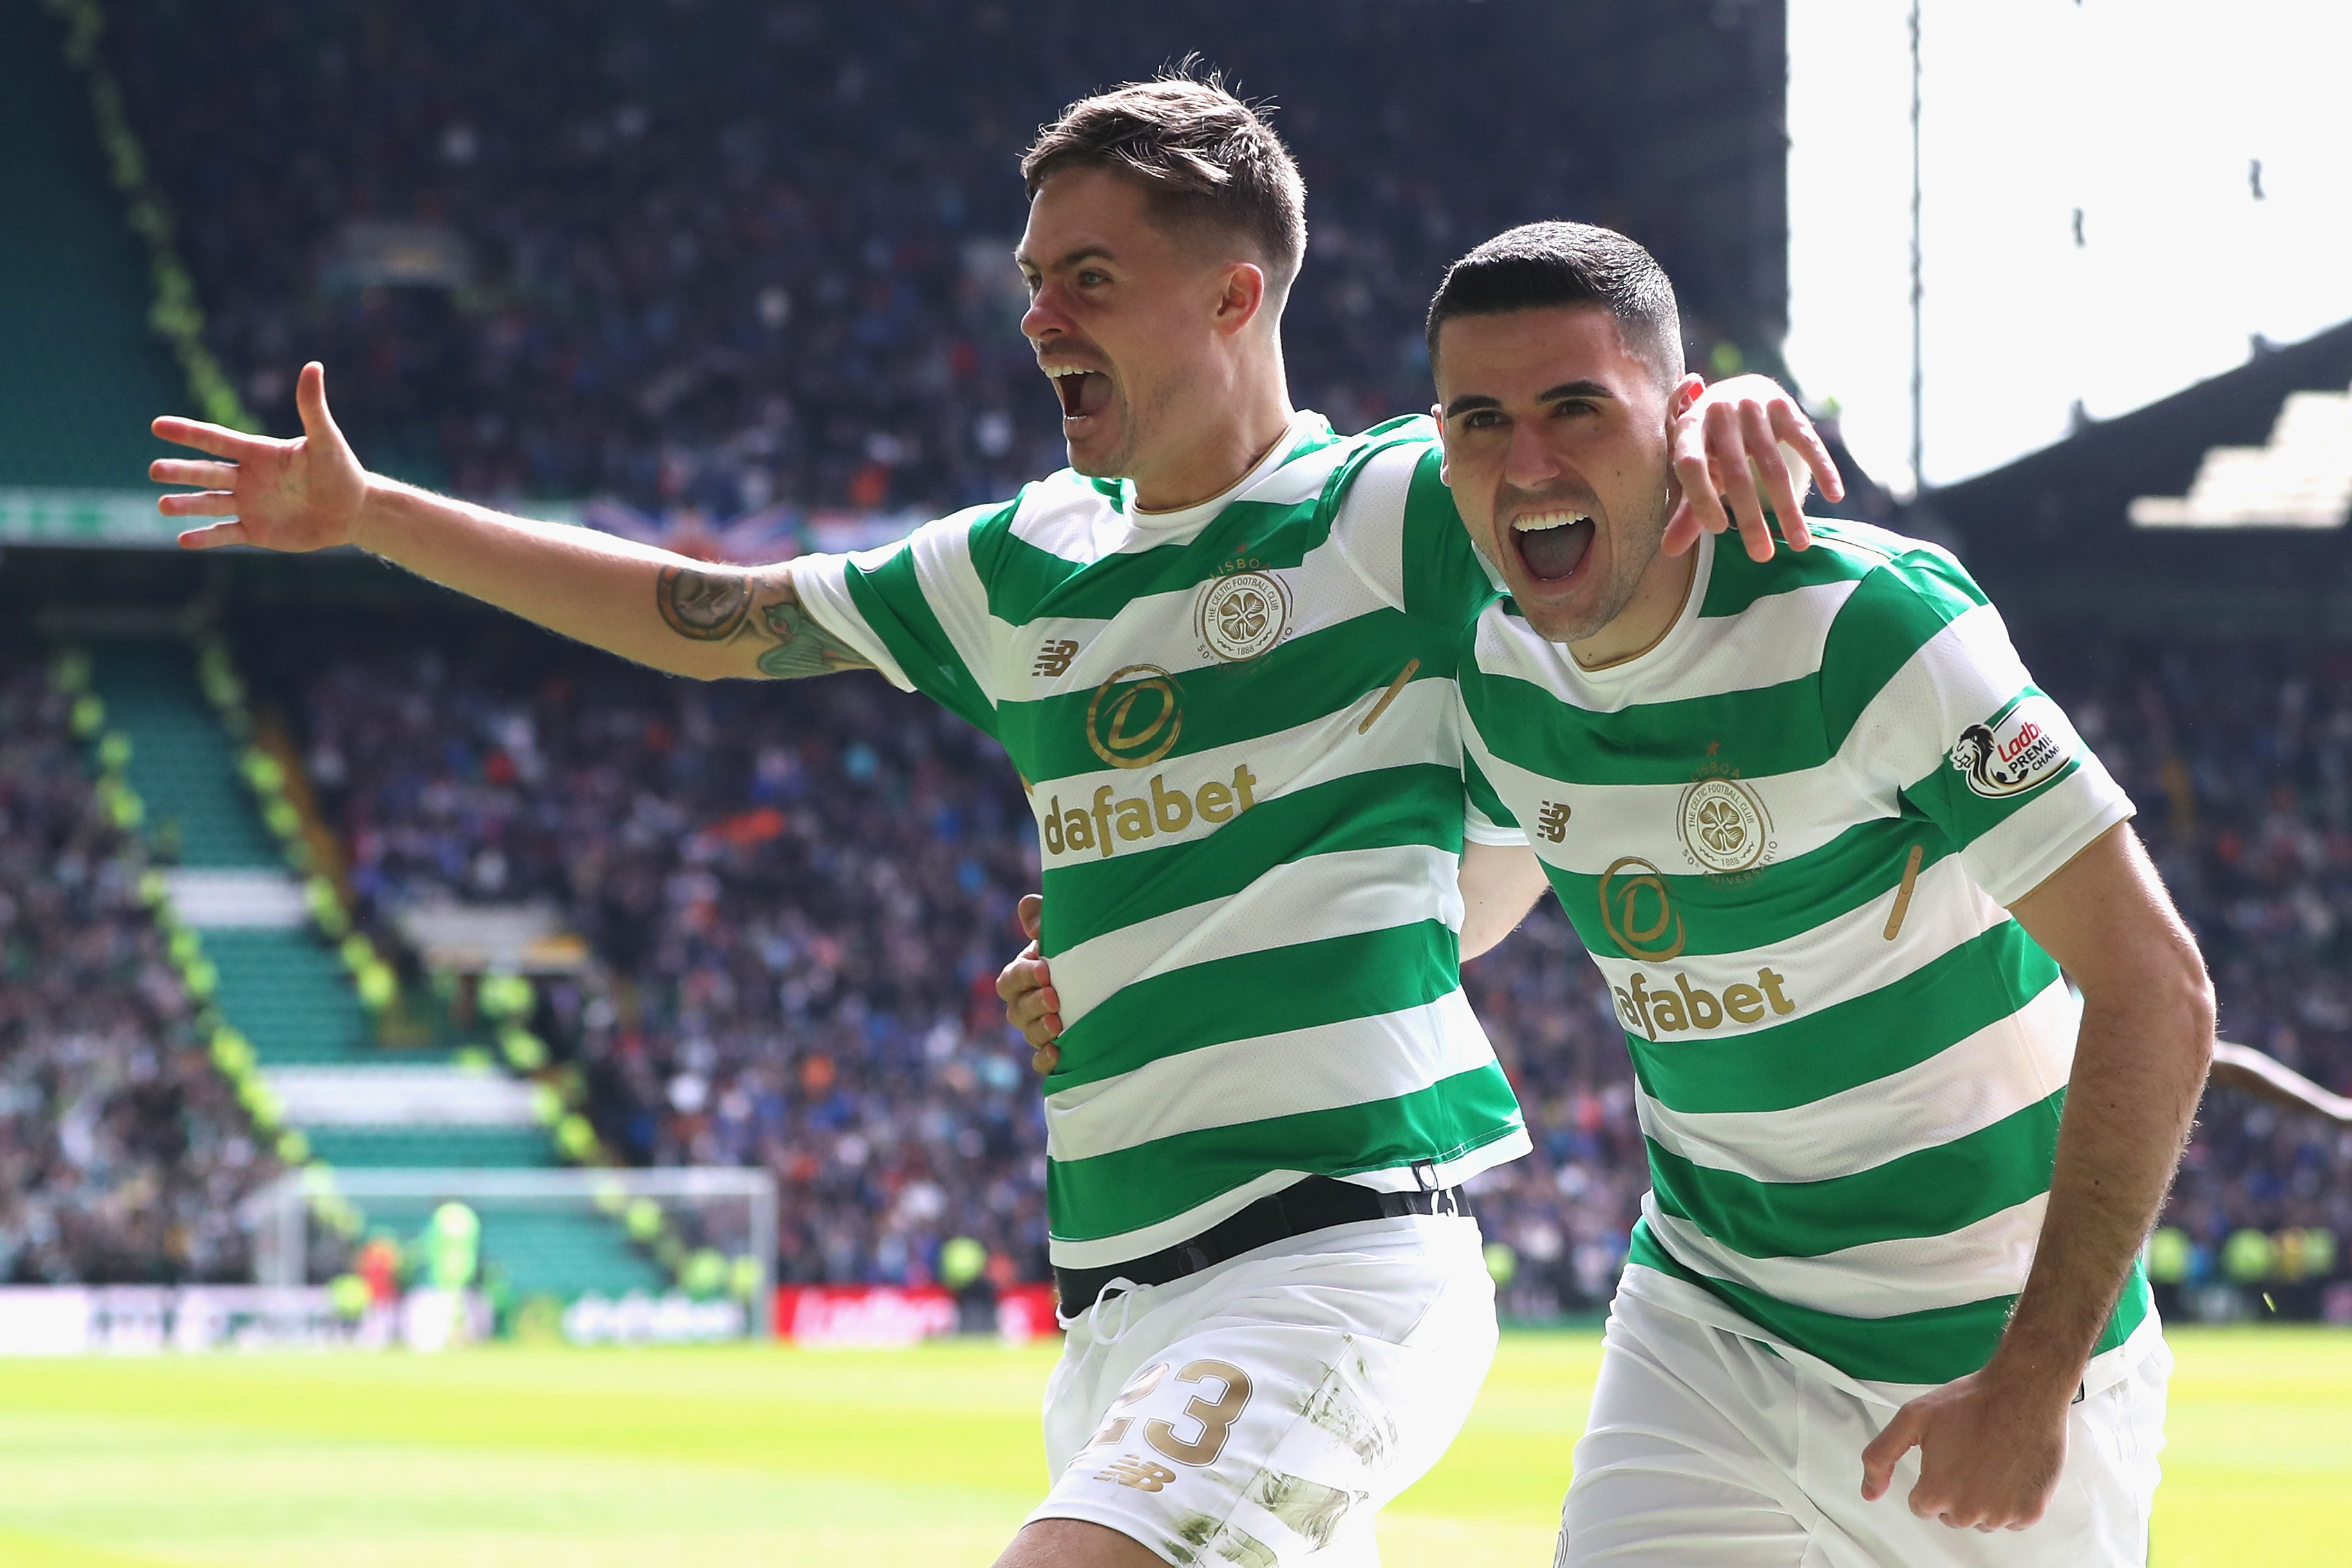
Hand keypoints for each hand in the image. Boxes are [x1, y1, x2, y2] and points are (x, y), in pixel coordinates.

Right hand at [151, 361, 368, 551]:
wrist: (354, 510)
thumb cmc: (341, 471)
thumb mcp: (326, 440)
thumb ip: (313, 407)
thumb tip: (313, 366)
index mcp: (258, 453)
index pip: (216, 439)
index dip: (188, 433)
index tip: (157, 425)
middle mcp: (247, 477)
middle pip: (206, 472)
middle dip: (181, 471)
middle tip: (154, 470)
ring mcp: (249, 505)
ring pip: (210, 504)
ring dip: (186, 504)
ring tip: (163, 504)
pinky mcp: (256, 531)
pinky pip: (225, 534)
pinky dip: (206, 537)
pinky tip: (182, 539)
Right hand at [995, 893, 1062, 1072]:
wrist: (1110, 979)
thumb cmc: (1080, 951)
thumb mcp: (1065, 933)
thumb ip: (1044, 920)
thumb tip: (1026, 906)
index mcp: (1023, 976)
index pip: (1011, 979)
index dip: (1024, 976)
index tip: (1044, 969)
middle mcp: (1026, 1005)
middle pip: (1016, 1010)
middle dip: (1033, 1004)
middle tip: (1055, 998)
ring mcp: (1038, 1028)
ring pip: (1028, 1034)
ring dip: (1039, 1030)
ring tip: (1058, 1023)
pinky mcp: (1054, 1049)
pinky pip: (1040, 1061)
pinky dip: (1045, 1060)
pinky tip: (1057, 1053)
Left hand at [1664, 374, 1843, 561]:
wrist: (1739, 390)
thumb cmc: (1711, 443)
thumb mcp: (1695, 469)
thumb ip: (1686, 508)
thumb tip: (1669, 551)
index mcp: (1689, 427)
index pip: (1690, 465)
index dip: (1701, 498)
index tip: (1718, 530)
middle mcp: (1720, 411)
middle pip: (1736, 473)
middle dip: (1750, 519)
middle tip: (1762, 556)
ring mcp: (1754, 406)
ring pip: (1774, 466)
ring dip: (1789, 509)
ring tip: (1799, 543)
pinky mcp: (1785, 406)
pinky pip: (1807, 442)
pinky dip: (1823, 468)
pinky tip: (1834, 495)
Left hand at [1858, 1363, 2072, 1531]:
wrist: (2022, 1392)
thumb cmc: (1970, 1402)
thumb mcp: (1911, 1419)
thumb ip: (1881, 1457)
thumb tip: (1869, 1492)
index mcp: (1936, 1493)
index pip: (1922, 1506)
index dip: (1931, 1478)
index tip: (1945, 1457)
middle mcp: (1968, 1512)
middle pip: (1952, 1515)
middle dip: (1956, 1490)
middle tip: (1969, 1454)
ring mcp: (2002, 1515)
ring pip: (1983, 1519)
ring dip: (1984, 1497)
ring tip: (1991, 1458)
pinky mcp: (2031, 1513)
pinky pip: (2013, 1518)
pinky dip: (2012, 1500)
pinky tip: (2011, 1469)